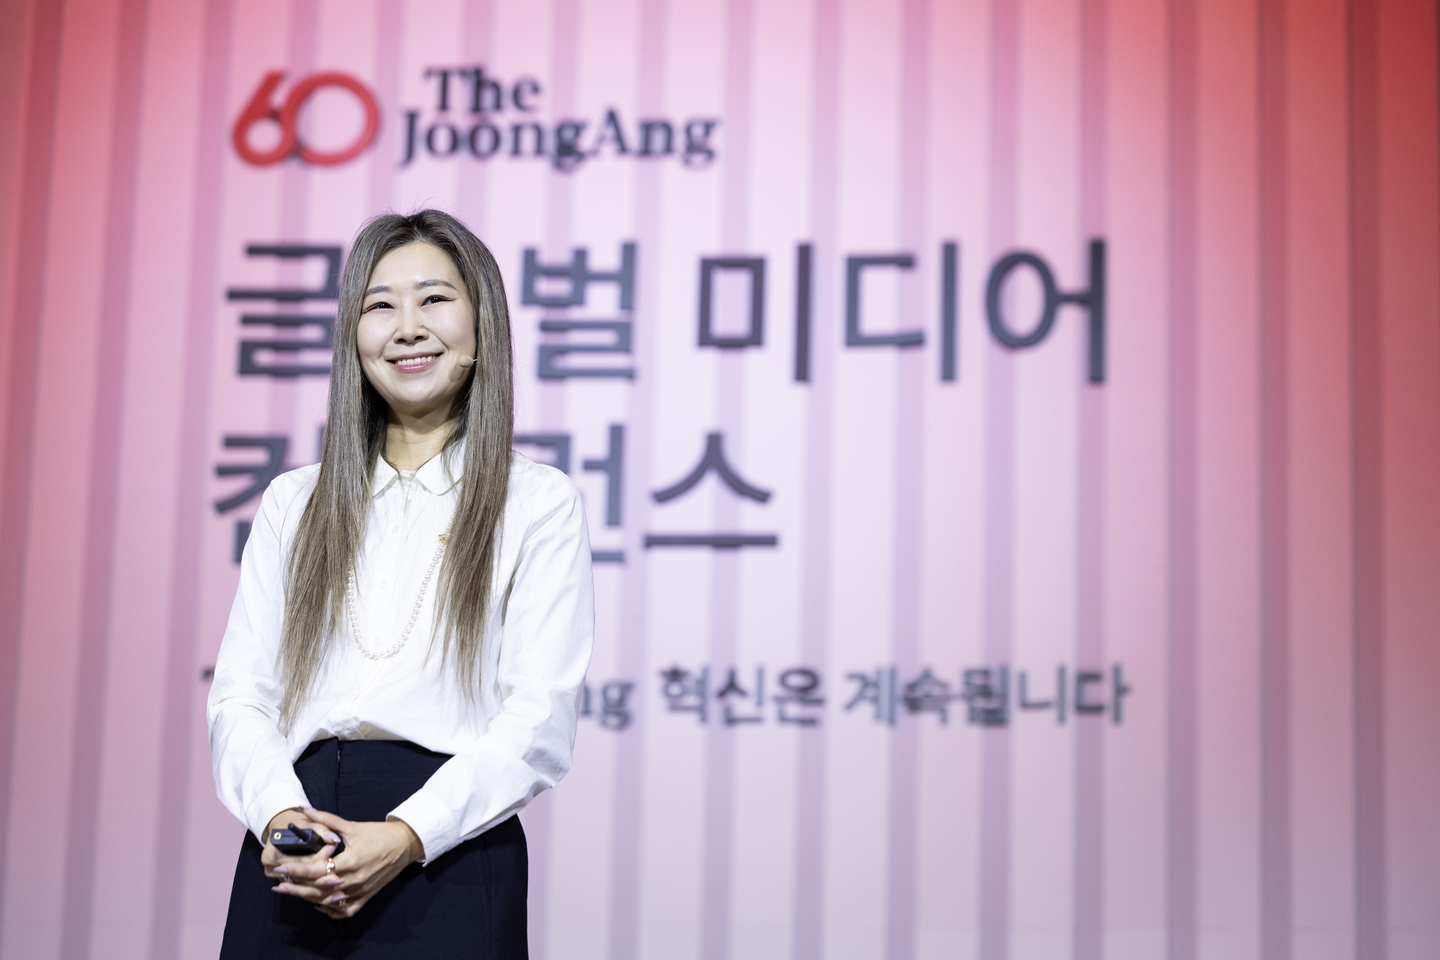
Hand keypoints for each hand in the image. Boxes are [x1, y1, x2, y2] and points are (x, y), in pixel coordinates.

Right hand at [259, 809, 340, 900]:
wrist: (283, 832)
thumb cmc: (296, 826)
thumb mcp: (307, 823)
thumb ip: (321, 829)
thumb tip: (334, 839)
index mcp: (272, 854)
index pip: (299, 860)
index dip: (317, 857)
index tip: (333, 850)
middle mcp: (272, 869)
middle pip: (302, 878)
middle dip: (323, 877)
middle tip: (341, 877)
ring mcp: (278, 879)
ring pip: (304, 890)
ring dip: (324, 892)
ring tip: (342, 892)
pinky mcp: (287, 885)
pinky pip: (305, 894)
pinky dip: (321, 896)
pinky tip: (336, 897)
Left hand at [273, 806, 424, 918]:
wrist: (405, 843)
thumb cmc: (379, 833)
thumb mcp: (353, 826)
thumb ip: (327, 819)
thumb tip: (306, 809)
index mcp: (350, 861)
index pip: (316, 870)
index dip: (296, 870)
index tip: (280, 869)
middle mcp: (354, 879)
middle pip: (318, 890)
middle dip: (296, 888)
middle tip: (278, 885)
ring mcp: (361, 890)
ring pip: (329, 902)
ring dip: (309, 899)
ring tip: (292, 893)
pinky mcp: (367, 896)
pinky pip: (345, 911)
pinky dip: (330, 911)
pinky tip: (318, 905)